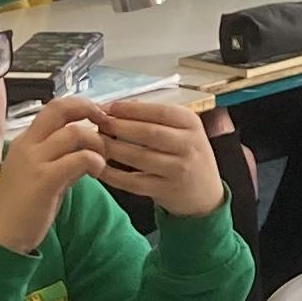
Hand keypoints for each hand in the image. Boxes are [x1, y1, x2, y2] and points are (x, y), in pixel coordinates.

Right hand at [0, 97, 110, 254]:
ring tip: (101, 160)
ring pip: (75, 132)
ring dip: (97, 143)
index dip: (79, 106)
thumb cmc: (25, 208)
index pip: (53, 108)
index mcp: (25, 141)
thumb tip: (88, 149)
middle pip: (60, 108)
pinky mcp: (45, 179)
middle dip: (88, 108)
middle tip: (106, 124)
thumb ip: (62, 158)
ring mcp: (34, 160)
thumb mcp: (42, 174)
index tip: (97, 117)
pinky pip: (79, 158)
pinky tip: (96, 173)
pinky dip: (95, 161)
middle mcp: (27, 145)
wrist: (4, 237)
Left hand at [92, 96, 229, 220]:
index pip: (160, 112)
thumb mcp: (183, 131)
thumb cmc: (188, 156)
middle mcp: (189, 146)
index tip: (109, 107)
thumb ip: (156, 118)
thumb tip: (120, 106)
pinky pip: (133, 181)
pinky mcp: (166, 190)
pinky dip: (113, 174)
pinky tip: (99, 166)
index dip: (131, 109)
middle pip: (148, 133)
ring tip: (96, 142)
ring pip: (139, 157)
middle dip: (119, 126)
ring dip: (113, 148)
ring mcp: (179, 170)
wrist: (205, 194)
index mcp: (192, 125)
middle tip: (98, 122)